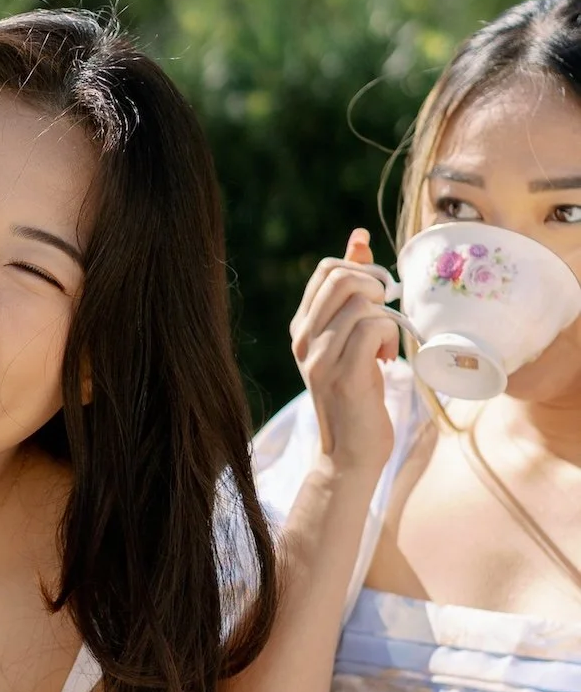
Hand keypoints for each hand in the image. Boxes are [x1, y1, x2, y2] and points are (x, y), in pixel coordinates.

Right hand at [290, 228, 399, 476]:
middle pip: (342, 277)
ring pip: (362, 303)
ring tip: (383, 347)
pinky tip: (384, 361)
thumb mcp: (349, 339)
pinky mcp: (341, 375)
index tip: (378, 295)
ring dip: (386, 320)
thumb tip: (357, 238)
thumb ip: (352, 291)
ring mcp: (318, 357)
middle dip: (376, 288)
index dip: (362, 270)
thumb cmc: (357, 393)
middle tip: (384, 317)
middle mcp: (303, 339)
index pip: (327, 270)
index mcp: (302, 327)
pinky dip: (389, 338)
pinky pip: (372, 328)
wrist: (350, 453)